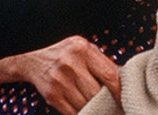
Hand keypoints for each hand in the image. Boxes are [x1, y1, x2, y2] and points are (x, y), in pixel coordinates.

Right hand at [0, 36, 118, 114]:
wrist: (31, 60)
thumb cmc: (63, 53)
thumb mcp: (82, 48)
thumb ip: (100, 61)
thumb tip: (123, 81)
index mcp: (82, 48)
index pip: (110, 74)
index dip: (121, 91)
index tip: (126, 99)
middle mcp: (70, 63)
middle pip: (98, 92)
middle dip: (108, 102)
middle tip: (116, 107)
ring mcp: (60, 81)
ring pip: (87, 104)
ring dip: (96, 109)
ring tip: (101, 108)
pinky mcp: (52, 96)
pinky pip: (74, 112)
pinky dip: (82, 113)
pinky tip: (86, 110)